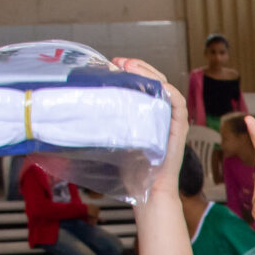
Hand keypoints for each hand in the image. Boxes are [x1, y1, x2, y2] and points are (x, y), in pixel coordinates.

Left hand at [112, 58, 189, 203]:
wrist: (147, 192)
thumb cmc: (131, 171)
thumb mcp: (113, 139)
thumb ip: (103, 123)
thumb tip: (75, 113)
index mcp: (147, 113)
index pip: (143, 84)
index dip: (129, 71)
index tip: (111, 65)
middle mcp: (161, 113)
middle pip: (155, 80)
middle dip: (137, 67)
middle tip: (118, 62)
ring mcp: (172, 119)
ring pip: (166, 86)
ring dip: (149, 73)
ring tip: (130, 67)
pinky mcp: (179, 128)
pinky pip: (178, 103)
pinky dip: (168, 90)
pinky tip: (154, 84)